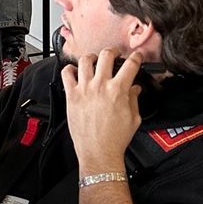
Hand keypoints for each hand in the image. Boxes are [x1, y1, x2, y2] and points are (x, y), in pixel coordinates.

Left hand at [61, 50, 141, 170]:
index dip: (136, 57)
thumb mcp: (133, 118)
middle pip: (106, 55)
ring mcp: (84, 89)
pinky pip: (66, 74)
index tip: (136, 56)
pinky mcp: (71, 95)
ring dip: (92, 57)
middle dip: (113, 51)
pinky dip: (70, 69)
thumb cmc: (115, 139)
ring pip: (85, 60)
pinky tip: (74, 71)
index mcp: (118, 90)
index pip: (130, 65)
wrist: (99, 152)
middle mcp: (100, 86)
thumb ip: (134, 99)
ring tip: (94, 60)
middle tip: (114, 54)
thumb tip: (135, 89)